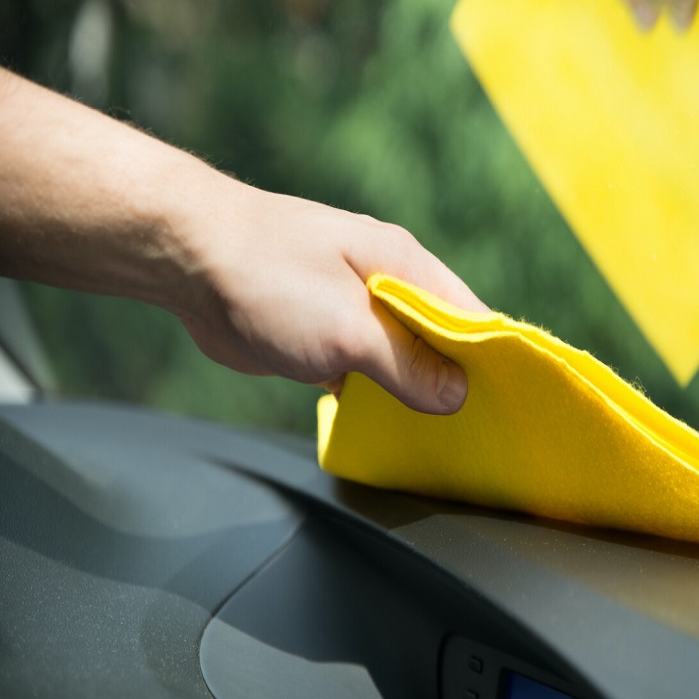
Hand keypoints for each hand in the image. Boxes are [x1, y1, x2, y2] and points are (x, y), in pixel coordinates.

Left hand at [173, 178, 487, 414]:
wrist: (186, 259)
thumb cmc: (268, 276)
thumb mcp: (347, 328)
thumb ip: (406, 363)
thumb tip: (456, 395)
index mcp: (405, 266)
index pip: (471, 316)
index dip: (494, 360)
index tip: (511, 405)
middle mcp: (386, 284)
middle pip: (440, 340)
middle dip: (455, 383)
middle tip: (474, 433)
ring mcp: (353, 309)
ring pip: (401, 358)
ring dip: (413, 393)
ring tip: (437, 439)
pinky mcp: (324, 333)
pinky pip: (365, 369)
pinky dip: (376, 394)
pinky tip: (385, 425)